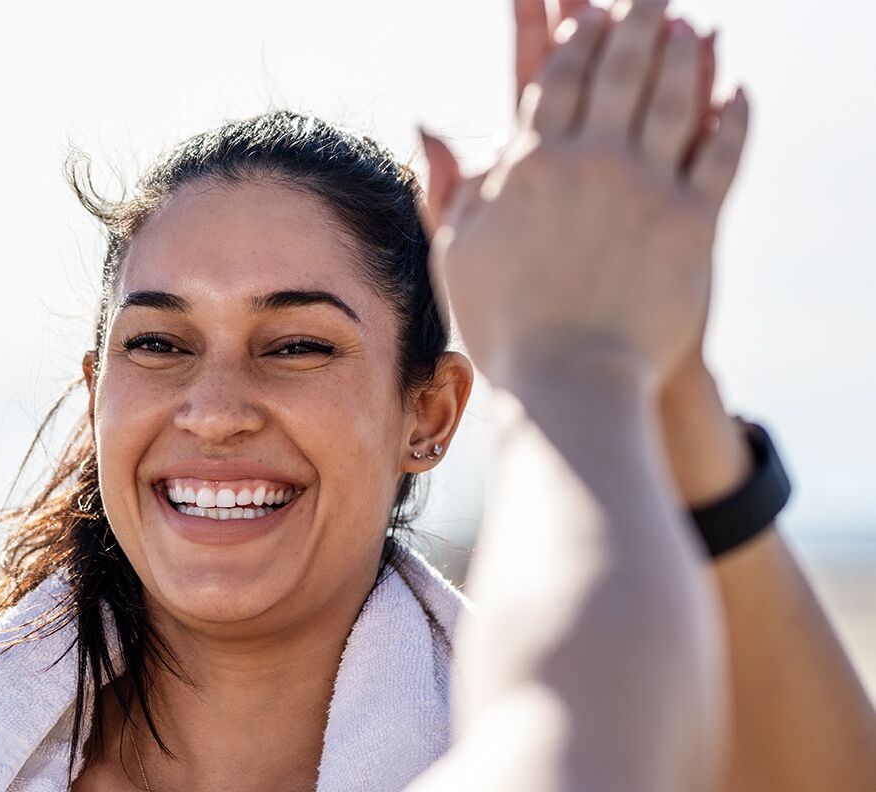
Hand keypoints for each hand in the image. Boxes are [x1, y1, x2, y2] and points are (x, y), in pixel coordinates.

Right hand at [421, 3, 748, 391]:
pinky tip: (736, 92)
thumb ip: (448, 185)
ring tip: (689, 25)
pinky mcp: (693, 221)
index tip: (586, 14)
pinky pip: (720, 151)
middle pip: (618, 70)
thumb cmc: (504, 327)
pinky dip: (731, 116)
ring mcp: (646, 188)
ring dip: (682, 53)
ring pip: (671, 97)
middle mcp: (590, 163)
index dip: (573, 39)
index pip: (554, 79)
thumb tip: (428, 126)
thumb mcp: (457, 253)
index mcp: (530, 167)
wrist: (569, 382)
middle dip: (634, 22)